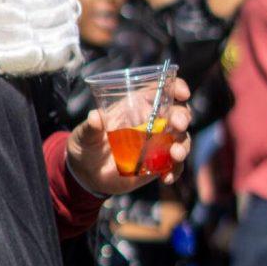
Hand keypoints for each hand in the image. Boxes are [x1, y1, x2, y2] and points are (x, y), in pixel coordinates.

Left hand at [66, 77, 191, 195]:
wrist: (87, 175)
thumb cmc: (86, 147)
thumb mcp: (84, 136)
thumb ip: (90, 128)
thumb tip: (94, 117)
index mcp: (135, 107)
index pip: (160, 90)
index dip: (175, 87)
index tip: (182, 93)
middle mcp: (151, 122)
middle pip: (178, 113)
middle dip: (183, 117)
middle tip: (178, 125)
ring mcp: (157, 144)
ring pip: (181, 139)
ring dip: (183, 146)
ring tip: (175, 155)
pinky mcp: (158, 164)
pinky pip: (174, 166)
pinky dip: (175, 171)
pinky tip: (166, 178)